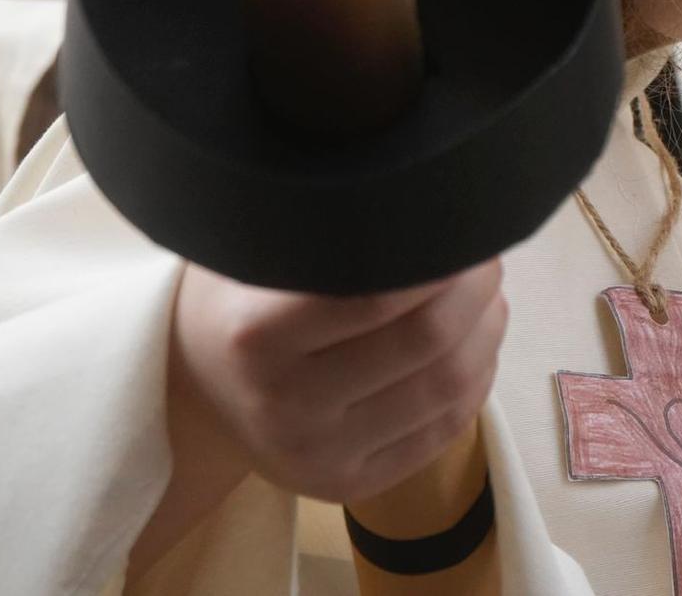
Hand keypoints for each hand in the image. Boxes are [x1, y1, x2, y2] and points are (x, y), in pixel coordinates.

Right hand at [169, 258, 506, 501]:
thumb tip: (425, 195)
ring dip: (487, 330)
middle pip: (426, 340)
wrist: (194, 385)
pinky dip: (478, 376)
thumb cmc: (241, 297)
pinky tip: (475, 342)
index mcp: (255, 336)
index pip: (379, 295)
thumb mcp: (257, 249)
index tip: (461, 226)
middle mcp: (282, 404)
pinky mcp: (347, 487)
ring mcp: (316, 455)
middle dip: (476, 289)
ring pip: (448, 386)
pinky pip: (445, 428)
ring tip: (487, 294)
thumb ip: (330, 231)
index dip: (440, 260)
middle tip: (485, 256)